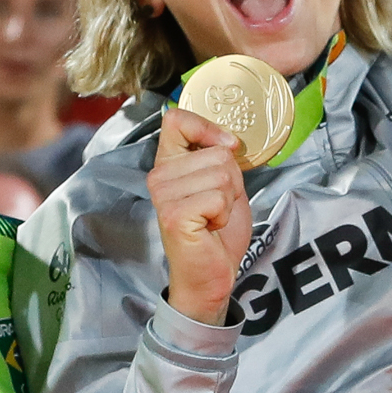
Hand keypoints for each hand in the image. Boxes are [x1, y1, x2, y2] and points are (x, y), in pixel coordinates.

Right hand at [151, 104, 254, 324]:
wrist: (211, 273)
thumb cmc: (216, 231)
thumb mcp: (222, 184)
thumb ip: (219, 157)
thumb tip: (228, 139)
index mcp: (168, 163)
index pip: (177, 120)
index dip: (208, 128)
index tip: (227, 146)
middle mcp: (159, 176)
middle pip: (217, 152)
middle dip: (232, 180)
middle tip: (217, 205)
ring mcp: (163, 196)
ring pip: (222, 174)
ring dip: (229, 199)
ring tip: (213, 217)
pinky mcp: (175, 215)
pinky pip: (218, 197)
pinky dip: (224, 214)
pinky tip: (210, 227)